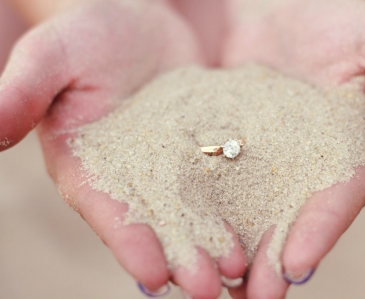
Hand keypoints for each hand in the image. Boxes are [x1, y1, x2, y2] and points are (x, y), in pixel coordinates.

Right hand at [0, 0, 246, 296]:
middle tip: (210, 289)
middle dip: (182, 257)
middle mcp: (133, 176)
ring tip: (242, 270)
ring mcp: (174, 164)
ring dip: (217, 241)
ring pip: (197, 210)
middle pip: (158, 224)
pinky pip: (226, 176)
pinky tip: (263, 221)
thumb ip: (24, 90)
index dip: (130, 243)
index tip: (154, 274)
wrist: (137, 19)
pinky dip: (242, 200)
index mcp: (90, 167)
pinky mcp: (206, 146)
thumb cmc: (88, 34)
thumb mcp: (54, 54)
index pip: (108, 212)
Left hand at [222, 0, 364, 296]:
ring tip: (209, 288)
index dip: (322, 229)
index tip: (295, 264)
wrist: (268, 4)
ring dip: (232, 251)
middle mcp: (306, 166)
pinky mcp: (222, 150)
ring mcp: (262, 162)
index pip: (340, 196)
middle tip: (252, 298)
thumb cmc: (329, 16)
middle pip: (292, 220)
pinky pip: (209, 186)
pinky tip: (178, 239)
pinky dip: (195, 213)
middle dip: (272, 261)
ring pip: (248, 213)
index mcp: (350, 149)